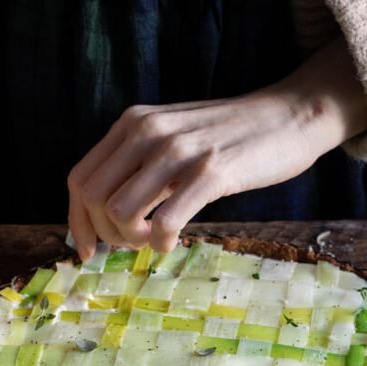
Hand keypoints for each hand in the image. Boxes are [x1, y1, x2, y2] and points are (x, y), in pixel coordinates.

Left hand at [68, 36, 366, 258]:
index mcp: (133, 123)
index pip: (80, 179)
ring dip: (131, 240)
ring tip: (153, 240)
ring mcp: (180, 151)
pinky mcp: (212, 173)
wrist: (289, 116)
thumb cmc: (230, 135)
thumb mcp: (172, 137)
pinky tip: (172, 242)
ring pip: (120, 212)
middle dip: (103, 234)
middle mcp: (148, 132)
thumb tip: (103, 211)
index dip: (76, 221)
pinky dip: (161, 242)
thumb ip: (139, 164)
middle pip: (92, 199)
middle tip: (130, 244)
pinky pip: (165, 222)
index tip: (87, 249)